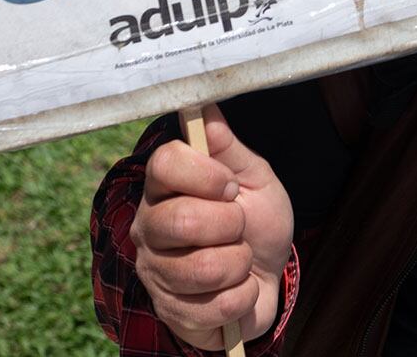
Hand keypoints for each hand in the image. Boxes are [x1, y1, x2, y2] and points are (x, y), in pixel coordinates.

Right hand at [133, 107, 293, 349]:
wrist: (267, 279)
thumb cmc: (256, 224)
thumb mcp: (254, 179)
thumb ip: (229, 148)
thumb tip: (206, 106)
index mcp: (165, 185)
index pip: (164, 163)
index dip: (206, 174)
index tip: (231, 186)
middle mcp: (149, 225)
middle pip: (180, 220)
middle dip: (230, 224)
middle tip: (238, 226)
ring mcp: (154, 270)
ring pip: (201, 267)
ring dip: (239, 263)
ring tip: (239, 259)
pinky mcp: (169, 310)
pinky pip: (216, 304)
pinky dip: (242, 296)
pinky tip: (237, 288)